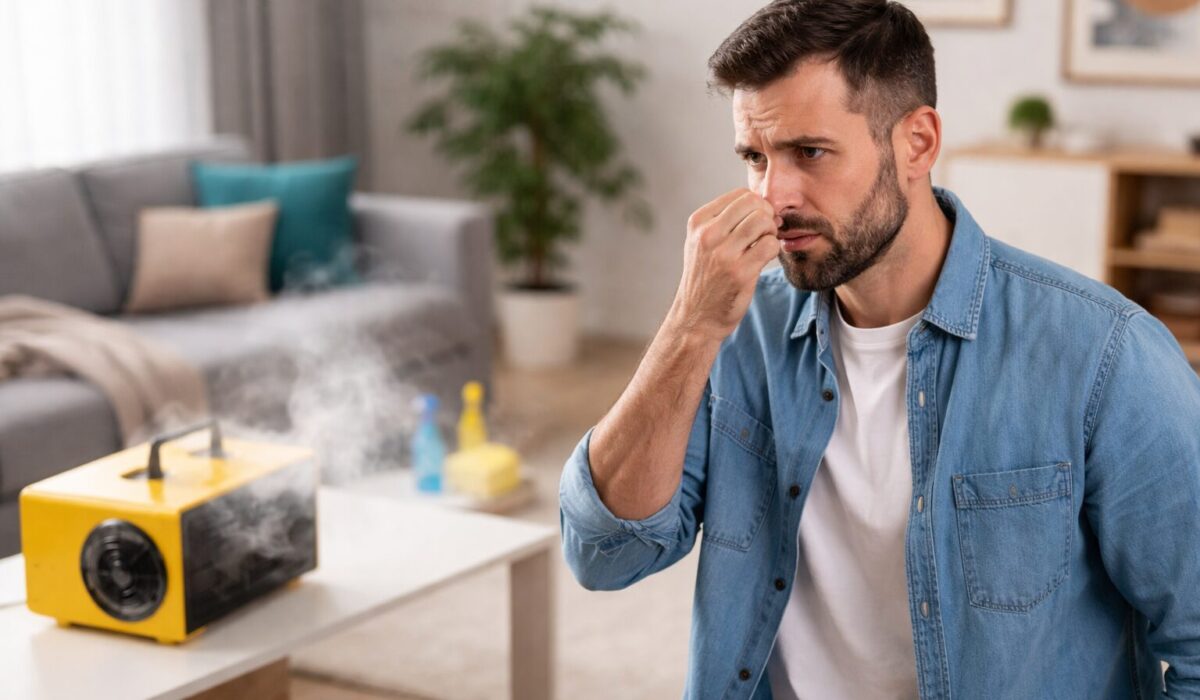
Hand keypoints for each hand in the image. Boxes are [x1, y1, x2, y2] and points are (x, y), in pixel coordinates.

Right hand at [669, 188, 781, 342]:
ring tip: (763, 245)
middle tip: (765, 232)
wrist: (697, 317)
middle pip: (753, 204)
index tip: (757, 222)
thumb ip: (725, 221)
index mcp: (698, 223)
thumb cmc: (705, 278)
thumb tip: (764, 204)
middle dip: (767, 215)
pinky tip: (764, 258)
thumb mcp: (701, 243)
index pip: (740, 195)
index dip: (757, 205)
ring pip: (763, 221)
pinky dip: (773, 249)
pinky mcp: (740, 273)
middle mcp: (707, 235)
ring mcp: (723, 254)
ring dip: (771, 231)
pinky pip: (770, 245)